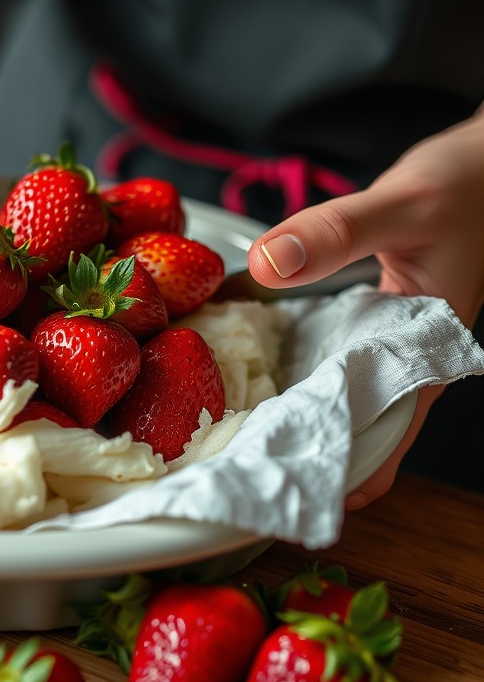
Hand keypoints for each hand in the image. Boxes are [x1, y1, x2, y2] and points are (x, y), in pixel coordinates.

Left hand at [246, 109, 483, 506]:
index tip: (279, 493)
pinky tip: (240, 360)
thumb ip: (334, 233)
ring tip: (221, 428)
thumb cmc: (466, 188)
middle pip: (347, 426)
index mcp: (425, 355)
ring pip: (331, 392)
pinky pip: (320, 351)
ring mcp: (381, 340)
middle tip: (228, 465)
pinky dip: (287, 361)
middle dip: (297, 449)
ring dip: (289, 409)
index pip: (381, 439)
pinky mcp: (362, 316)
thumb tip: (265, 265)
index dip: (335, 473)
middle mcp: (401, 358)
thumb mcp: (401, 206)